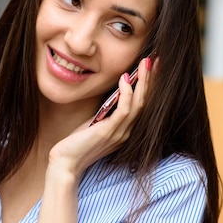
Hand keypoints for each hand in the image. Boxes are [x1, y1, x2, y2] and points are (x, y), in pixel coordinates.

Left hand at [47, 56, 154, 178]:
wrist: (65, 163)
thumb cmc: (78, 142)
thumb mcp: (96, 123)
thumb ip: (107, 111)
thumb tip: (116, 91)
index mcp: (126, 130)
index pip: (143, 104)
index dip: (150, 86)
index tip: (152, 67)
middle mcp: (127, 132)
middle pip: (146, 102)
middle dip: (152, 80)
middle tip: (157, 59)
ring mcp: (120, 133)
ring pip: (139, 104)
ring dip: (144, 82)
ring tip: (146, 63)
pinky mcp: (109, 132)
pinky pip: (124, 110)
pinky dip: (127, 93)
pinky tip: (125, 79)